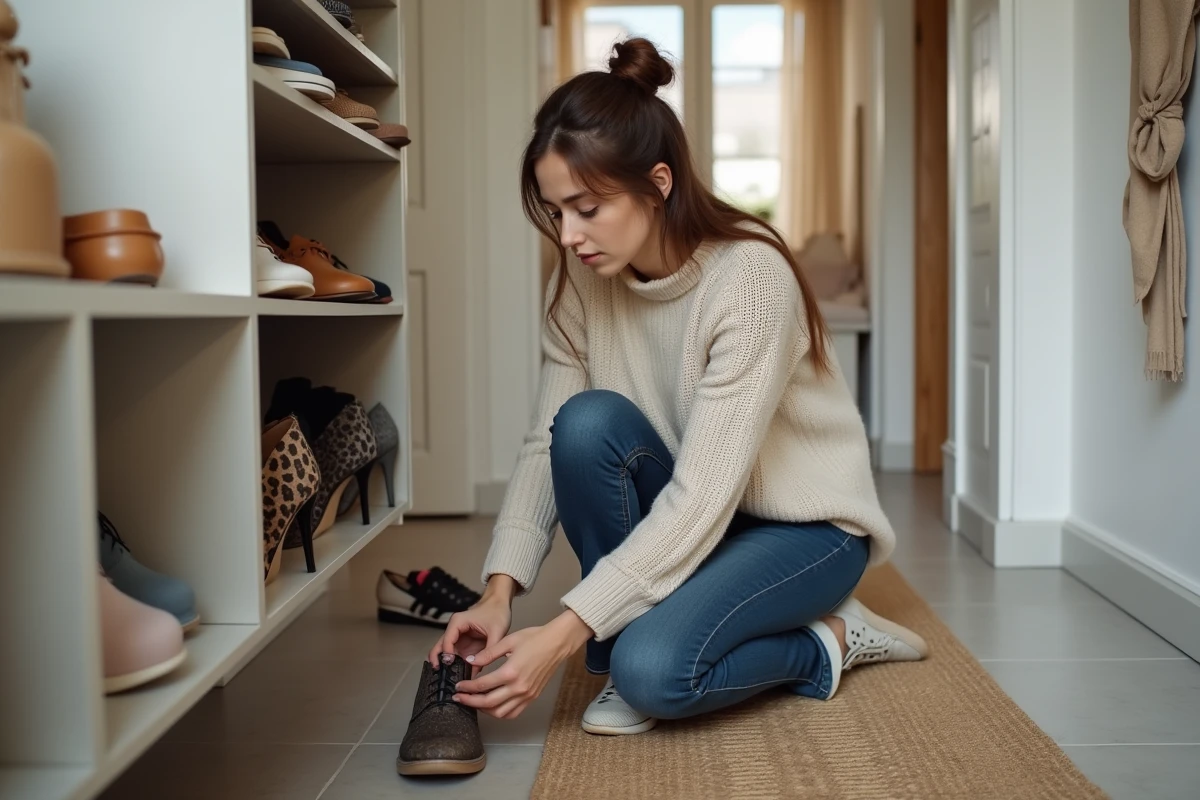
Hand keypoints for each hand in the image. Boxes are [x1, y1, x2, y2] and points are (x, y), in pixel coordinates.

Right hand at [428, 595, 511, 670]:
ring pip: (447, 654)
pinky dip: (459, 666)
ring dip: (448, 666)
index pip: (447, 642)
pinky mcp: (465, 644)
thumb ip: (488, 650)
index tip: (451, 667)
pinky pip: (458, 657)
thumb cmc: (497, 612)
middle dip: (439, 662)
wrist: (500, 604)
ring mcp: (459, 638)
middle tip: (442, 678)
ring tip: (451, 680)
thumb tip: (476, 667)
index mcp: (458, 623)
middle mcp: (454, 630)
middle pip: (440, 648)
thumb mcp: (496, 632)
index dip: (448, 656)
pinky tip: (462, 676)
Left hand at [452, 611, 592, 719]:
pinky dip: (500, 713)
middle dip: (470, 702)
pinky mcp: (532, 697)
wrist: (557, 642)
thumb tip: (471, 662)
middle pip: (488, 703)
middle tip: (459, 698)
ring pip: (500, 712)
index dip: (467, 688)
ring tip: (474, 701)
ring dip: (484, 710)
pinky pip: (513, 712)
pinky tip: (492, 706)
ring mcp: (526, 694)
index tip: (458, 687)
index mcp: (511, 672)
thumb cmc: (535, 638)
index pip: (482, 685)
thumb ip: (488, 654)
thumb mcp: (508, 641)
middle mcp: (518, 687)